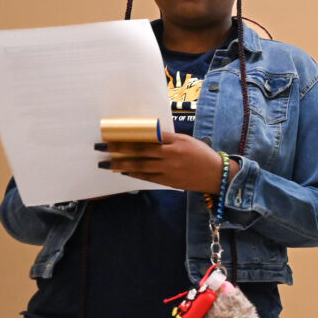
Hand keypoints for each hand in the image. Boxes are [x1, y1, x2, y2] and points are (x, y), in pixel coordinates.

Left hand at [97, 132, 237, 192]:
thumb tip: (147, 136)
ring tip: (106, 163)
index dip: (128, 137)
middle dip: (117, 150)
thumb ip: (167, 138)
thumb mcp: (186, 140)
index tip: (112, 135)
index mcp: (174, 142)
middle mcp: (169, 156)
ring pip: (140, 166)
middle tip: (100, 148)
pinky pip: (147, 177)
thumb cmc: (202, 154)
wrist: (217, 175)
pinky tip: (123, 171)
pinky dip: (134, 174)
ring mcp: (168, 170)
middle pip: (139, 152)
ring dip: (120, 164)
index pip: (146, 138)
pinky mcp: (168, 181)